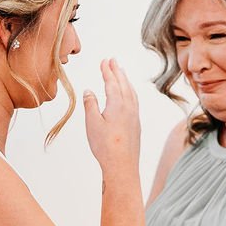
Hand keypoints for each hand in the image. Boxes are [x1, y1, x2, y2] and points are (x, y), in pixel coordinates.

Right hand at [82, 58, 140, 175]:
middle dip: (117, 71)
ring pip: (131, 92)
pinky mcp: (136, 124)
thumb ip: (90, 104)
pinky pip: (134, 101)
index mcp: (117, 104)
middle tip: (113, 60)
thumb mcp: (92, 123)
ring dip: (125, 80)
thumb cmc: (105, 145)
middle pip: (123, 84)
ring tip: (121, 73)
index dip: (107, 71)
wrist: (122, 165)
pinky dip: (130, 92)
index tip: (104, 61)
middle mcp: (129, 107)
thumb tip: (89, 91)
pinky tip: (128, 95)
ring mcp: (134, 116)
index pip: (112, 82)